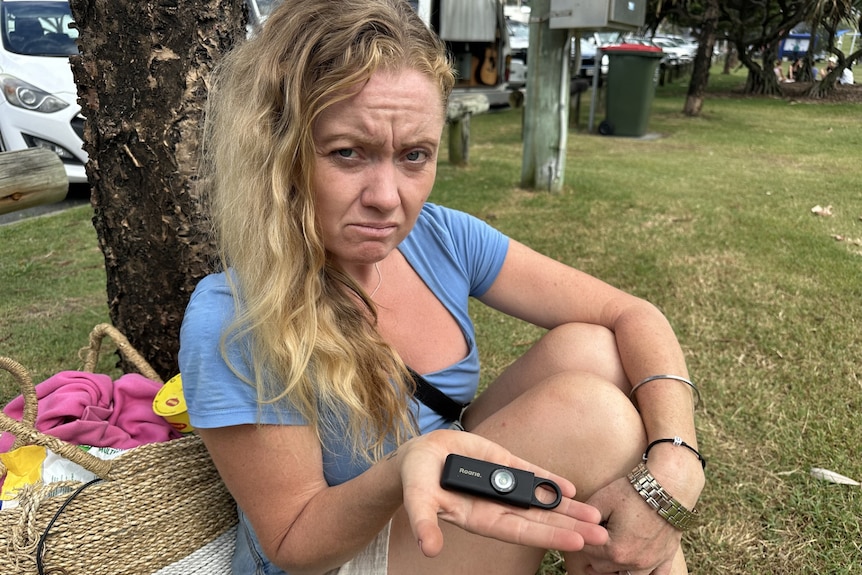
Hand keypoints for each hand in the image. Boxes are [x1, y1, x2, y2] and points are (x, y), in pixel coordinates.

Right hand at [394, 429, 608, 556]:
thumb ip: (425, 524)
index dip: (549, 536)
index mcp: (481, 518)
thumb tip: (429, 549)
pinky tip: (571, 489)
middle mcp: (497, 505)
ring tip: (595, 516)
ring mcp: (501, 485)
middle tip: (602, 535)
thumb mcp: (418, 501)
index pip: (522, 531)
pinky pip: (530, 474)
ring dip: (567, 507)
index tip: (577, 543)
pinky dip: (550, 481)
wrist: (417, 456)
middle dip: (571, 527)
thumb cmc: (416, 481)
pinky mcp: (501, 463)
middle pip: (540, 520)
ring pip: (540, 499)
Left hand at [580, 451, 703, 574]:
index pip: (587, 551)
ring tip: (606, 561)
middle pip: (603, 568)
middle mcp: (633, 563)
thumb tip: (577, 524)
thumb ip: (585, 517)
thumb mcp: (602, 499)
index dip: (581, 538)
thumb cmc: (634, 491)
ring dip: (614, 571)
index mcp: (614, 550)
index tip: (579, 530)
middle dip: (594, 556)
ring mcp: (651, 563)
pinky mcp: (665, 558)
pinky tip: (634, 570)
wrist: (668, 486)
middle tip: (590, 544)